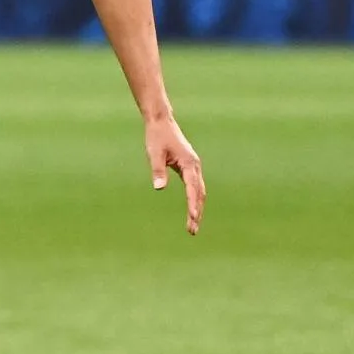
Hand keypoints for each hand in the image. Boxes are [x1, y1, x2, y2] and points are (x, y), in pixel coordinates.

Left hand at [146, 115, 204, 235]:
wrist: (161, 122)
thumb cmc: (156, 138)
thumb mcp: (154, 154)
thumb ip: (158, 171)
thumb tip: (159, 188)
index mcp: (188, 163)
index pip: (193, 189)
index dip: (193, 205)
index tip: (193, 218)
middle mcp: (195, 166)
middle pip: (200, 193)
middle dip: (197, 212)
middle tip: (192, 230)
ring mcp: (194, 166)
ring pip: (199, 191)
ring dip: (198, 208)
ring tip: (193, 225)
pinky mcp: (190, 166)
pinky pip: (195, 186)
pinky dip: (195, 199)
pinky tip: (192, 209)